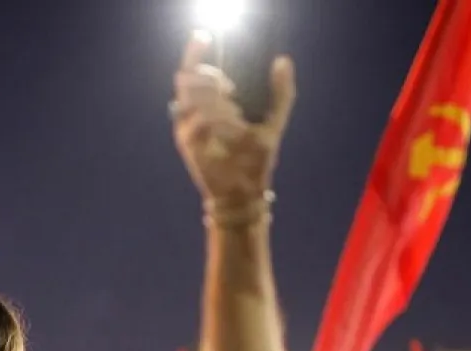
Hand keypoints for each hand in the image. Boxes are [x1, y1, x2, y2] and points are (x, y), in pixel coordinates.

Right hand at [172, 34, 294, 206]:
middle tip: (231, 87)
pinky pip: (193, 123)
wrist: (244, 192)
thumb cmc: (255, 158)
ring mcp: (189, 127)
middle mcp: (196, 112)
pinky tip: (231, 122)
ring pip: (188, 97)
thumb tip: (283, 60)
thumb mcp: (274, 120)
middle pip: (188, 78)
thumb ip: (281, 91)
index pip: (196, 70)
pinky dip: (211, 119)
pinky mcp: (188, 144)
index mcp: (213, 102)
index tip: (206, 39)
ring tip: (233, 108)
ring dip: (210, 96)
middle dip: (209, 76)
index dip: (196, 51)